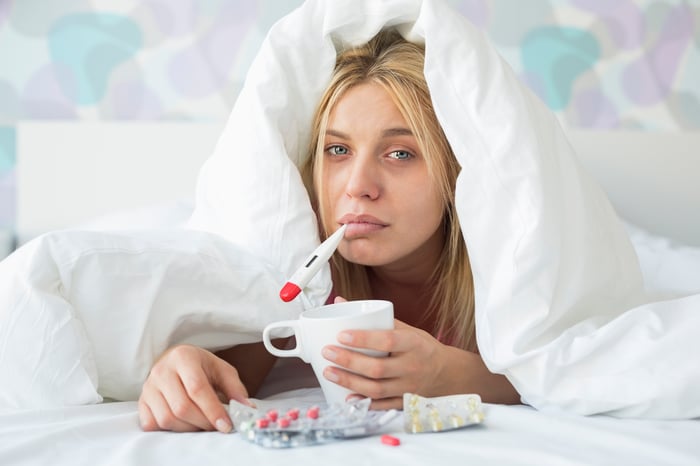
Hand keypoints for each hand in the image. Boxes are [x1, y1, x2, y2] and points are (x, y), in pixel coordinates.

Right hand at [138, 344, 250, 431]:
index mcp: (183, 357)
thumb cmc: (201, 366)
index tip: (226, 425)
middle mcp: (162, 370)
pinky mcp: (141, 401)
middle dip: (203, 422)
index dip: (213, 410)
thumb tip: (246, 408)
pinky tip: (183, 423)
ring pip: (167, 418)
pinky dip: (169, 430)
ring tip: (202, 423)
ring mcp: (148, 386)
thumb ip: (235, 388)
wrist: (176, 360)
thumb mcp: (222, 370)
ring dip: (188, 428)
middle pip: (182, 407)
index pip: (197, 389)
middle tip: (216, 426)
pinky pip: (152, 424)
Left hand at [321, 318, 450, 409]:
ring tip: (329, 372)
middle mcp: (412, 366)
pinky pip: (382, 405)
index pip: (387, 341)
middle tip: (328, 352)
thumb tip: (340, 301)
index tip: (341, 335)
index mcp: (414, 344)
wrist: (446, 372)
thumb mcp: (405, 328)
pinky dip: (364, 403)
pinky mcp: (404, 402)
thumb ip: (375, 318)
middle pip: (377, 368)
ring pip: (376, 389)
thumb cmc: (421, 347)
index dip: (363, 339)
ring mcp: (409, 387)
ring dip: (349, 382)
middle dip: (349, 361)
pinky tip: (347, 397)